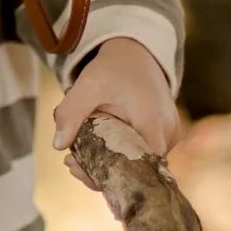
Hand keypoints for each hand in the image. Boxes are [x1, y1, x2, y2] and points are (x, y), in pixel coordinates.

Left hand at [52, 37, 181, 181]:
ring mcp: (171, 135)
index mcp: (153, 122)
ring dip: (110, 163)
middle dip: (102, 171)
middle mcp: (168, 133)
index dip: (111, 176)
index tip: (81, 170)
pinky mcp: (168, 135)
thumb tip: (58, 145)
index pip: (139, 167)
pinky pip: (144, 154)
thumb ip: (71, 113)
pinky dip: (121, 154)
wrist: (136, 54)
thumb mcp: (87, 86)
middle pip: (137, 169)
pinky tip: (96, 148)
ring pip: (140, 163)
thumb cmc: (113, 69)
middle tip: (70, 162)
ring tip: (78, 154)